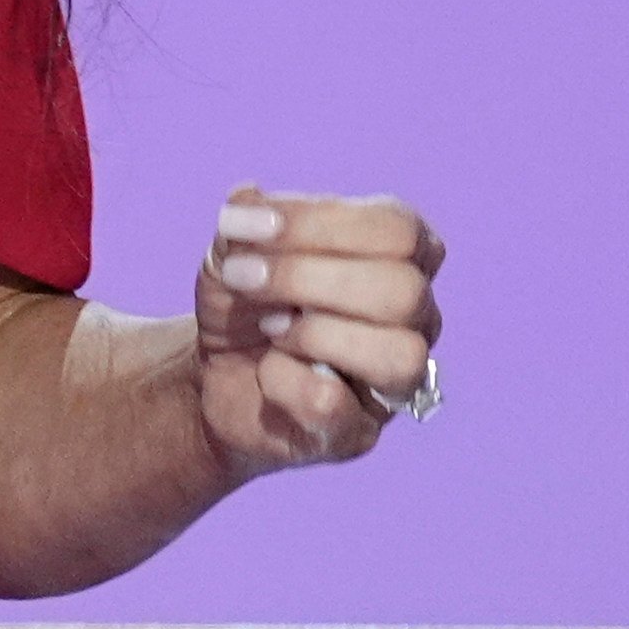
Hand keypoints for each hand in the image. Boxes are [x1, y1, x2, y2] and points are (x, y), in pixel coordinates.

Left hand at [193, 185, 445, 476]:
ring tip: (269, 326)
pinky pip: (337, 404)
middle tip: (243, 277)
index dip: (318, 222)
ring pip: (400, 354)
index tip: (243, 226)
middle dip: (306, 277)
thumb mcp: (232, 251)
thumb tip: (249, 195)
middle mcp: (416, 317)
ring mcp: (395, 381)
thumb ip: (244, 224)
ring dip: (314, 332)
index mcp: (399, 255)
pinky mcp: (357, 433)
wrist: (212, 374)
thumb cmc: (244, 301)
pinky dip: (285, 380)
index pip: (397, 228)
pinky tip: (266, 370)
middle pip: (404, 291)